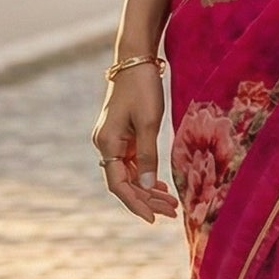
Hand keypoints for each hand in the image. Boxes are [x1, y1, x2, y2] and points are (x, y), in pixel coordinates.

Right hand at [91, 67, 177, 224]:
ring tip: (171, 203)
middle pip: (124, 182)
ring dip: (149, 189)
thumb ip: (148, 156)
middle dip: (147, 199)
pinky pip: (132, 163)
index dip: (136, 203)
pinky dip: (146, 175)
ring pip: (130, 175)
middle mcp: (105, 145)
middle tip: (173, 212)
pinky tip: (161, 186)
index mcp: (107, 143)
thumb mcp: (148, 123)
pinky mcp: (122, 135)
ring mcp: (113, 140)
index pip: (119, 185)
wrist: (136, 60)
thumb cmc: (142, 88)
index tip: (153, 219)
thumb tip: (148, 186)